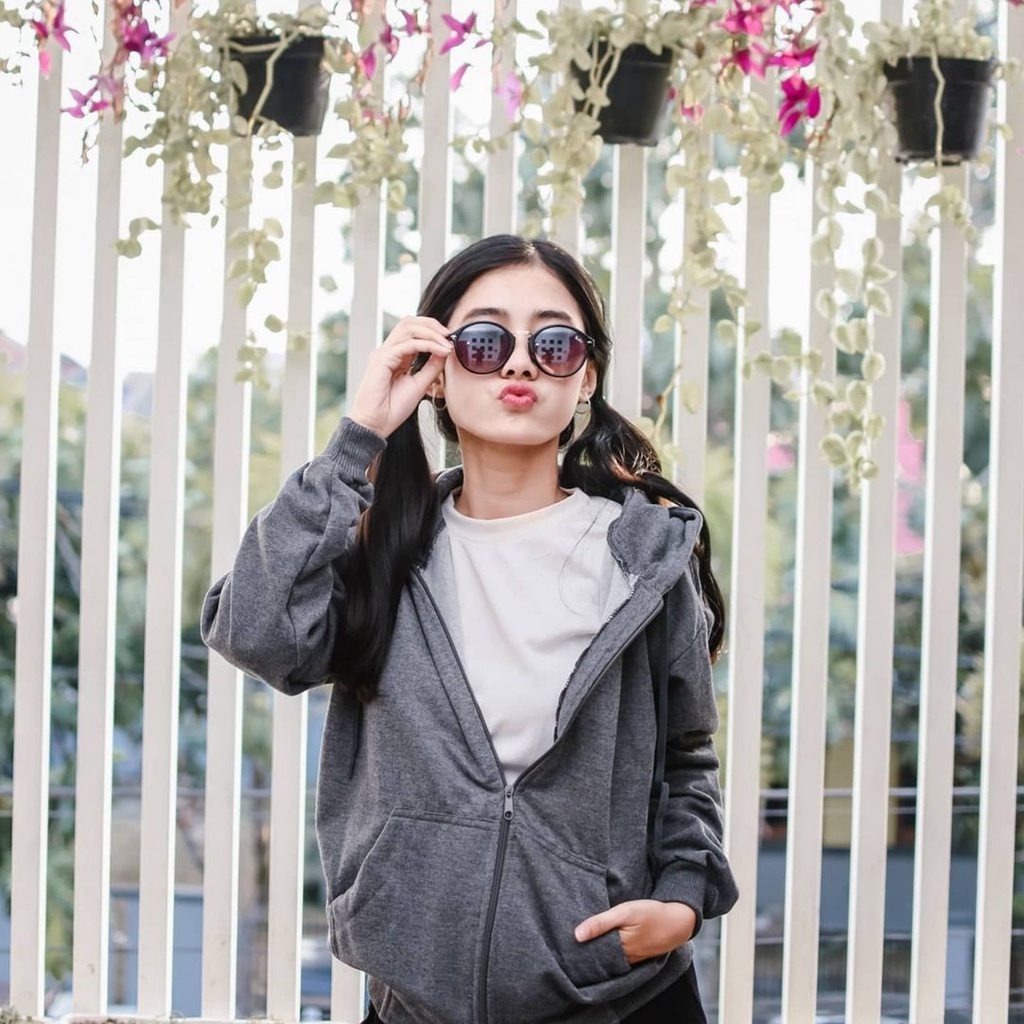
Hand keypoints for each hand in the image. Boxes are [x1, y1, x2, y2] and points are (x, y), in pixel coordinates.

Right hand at [348, 316, 452, 437]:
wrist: (376, 424)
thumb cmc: (393, 408)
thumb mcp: (420, 384)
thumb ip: (432, 366)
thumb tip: (445, 350)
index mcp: (396, 356)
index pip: (413, 332)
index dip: (433, 331)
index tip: (451, 340)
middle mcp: (388, 351)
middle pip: (409, 323)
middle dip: (432, 324)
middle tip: (450, 334)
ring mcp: (384, 353)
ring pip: (408, 328)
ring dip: (431, 332)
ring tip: (447, 342)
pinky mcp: (382, 359)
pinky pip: (408, 344)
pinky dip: (427, 344)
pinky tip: (440, 350)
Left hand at [574, 900, 696, 965]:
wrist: (678, 921)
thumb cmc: (650, 913)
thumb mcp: (625, 912)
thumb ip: (601, 923)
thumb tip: (577, 936)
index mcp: (618, 947)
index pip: (592, 952)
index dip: (580, 948)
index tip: (566, 943)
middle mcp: (624, 958)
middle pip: (599, 957)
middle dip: (587, 951)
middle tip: (570, 944)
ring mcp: (631, 959)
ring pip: (609, 959)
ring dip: (598, 952)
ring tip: (583, 944)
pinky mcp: (637, 956)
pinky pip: (619, 958)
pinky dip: (610, 953)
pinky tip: (603, 944)